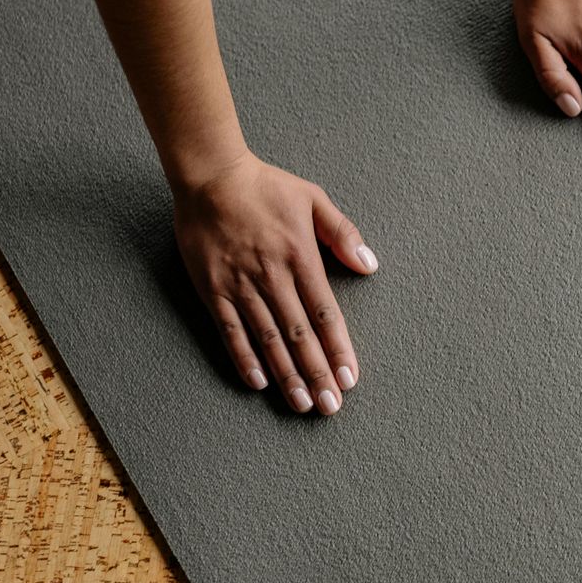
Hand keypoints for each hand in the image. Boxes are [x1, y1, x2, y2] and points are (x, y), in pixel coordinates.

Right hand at [172, 153, 378, 414]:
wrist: (211, 175)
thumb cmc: (266, 187)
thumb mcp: (314, 199)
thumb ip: (343, 234)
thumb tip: (370, 266)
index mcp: (301, 257)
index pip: (324, 314)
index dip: (338, 349)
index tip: (350, 378)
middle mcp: (272, 276)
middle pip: (299, 335)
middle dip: (317, 373)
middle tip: (330, 406)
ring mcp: (240, 285)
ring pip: (268, 339)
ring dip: (286, 374)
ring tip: (301, 403)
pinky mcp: (212, 289)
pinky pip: (230, 330)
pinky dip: (244, 358)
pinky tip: (259, 383)